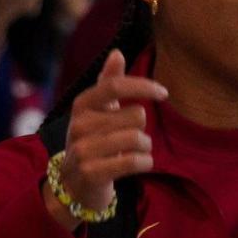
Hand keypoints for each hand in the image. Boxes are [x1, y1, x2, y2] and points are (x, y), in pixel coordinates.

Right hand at [43, 50, 166, 231]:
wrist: (74, 184)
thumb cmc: (93, 141)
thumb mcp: (98, 111)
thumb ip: (109, 82)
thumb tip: (118, 52)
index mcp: (82, 105)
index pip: (114, 86)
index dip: (143, 86)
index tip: (164, 93)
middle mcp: (79, 125)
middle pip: (136, 115)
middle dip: (142, 128)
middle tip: (130, 138)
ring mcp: (83, 150)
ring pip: (138, 138)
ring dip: (145, 147)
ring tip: (134, 152)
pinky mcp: (92, 173)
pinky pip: (134, 161)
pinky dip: (144, 163)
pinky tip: (139, 164)